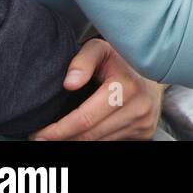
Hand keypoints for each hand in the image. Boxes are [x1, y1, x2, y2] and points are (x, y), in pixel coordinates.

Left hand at [29, 39, 164, 140]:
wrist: (154, 69)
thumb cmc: (121, 59)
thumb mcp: (100, 49)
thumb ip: (82, 60)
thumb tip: (69, 83)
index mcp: (126, 87)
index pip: (84, 119)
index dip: (57, 131)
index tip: (37, 134)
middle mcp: (139, 108)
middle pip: (89, 135)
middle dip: (62, 138)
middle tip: (41, 138)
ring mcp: (144, 122)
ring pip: (99, 142)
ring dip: (77, 140)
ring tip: (61, 134)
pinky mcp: (145, 132)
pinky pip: (110, 143)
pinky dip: (94, 139)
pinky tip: (84, 132)